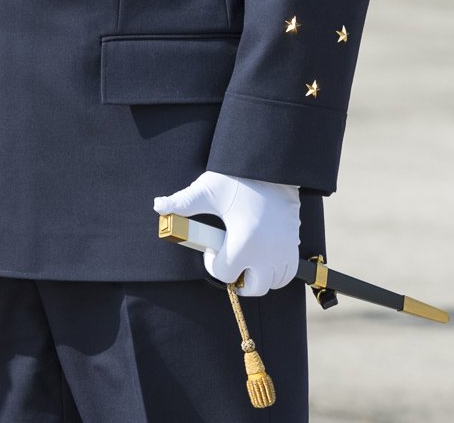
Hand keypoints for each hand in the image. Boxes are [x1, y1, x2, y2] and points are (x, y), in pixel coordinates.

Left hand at [153, 171, 300, 296]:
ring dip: (259, 277)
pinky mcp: (295, 243)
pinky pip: (289, 272)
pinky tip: (264, 257)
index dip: (213, 264)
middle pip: (254, 287)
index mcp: (244, 243)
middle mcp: (268, 252)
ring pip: (274, 282)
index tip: (211, 249)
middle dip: (239, 278)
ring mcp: (284, 249)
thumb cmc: (238, 178)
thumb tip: (158, 205)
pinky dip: (277, 272)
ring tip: (246, 259)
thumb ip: (183, 203)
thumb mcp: (208, 190)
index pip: (226, 274)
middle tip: (229, 262)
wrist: (272, 166)